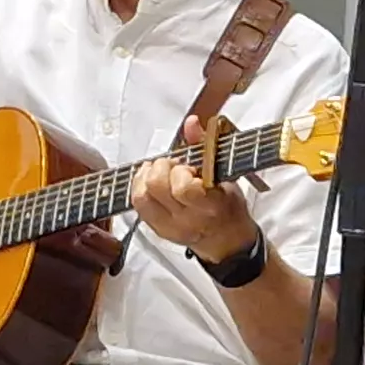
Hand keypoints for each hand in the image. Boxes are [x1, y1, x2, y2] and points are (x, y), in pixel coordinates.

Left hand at [131, 115, 259, 258]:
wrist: (225, 240)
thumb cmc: (227, 207)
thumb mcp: (225, 174)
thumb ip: (206, 146)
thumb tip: (191, 124)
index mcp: (210, 206)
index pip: (184, 189)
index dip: (181, 171)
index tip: (189, 166)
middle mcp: (186, 219)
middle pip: (156, 187)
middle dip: (162, 168)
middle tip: (173, 166)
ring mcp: (169, 227)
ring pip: (141, 196)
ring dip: (147, 176)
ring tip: (160, 172)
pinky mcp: (156, 230)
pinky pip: (137, 205)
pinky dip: (140, 187)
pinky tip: (150, 181)